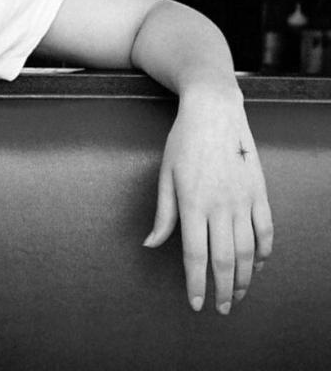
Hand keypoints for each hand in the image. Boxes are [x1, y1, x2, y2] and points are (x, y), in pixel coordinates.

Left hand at [142, 88, 273, 313]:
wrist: (214, 111)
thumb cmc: (183, 141)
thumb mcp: (165, 174)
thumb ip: (162, 214)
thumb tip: (151, 244)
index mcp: (192, 203)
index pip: (195, 255)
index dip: (196, 283)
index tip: (195, 303)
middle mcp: (220, 206)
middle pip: (224, 260)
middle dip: (222, 289)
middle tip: (220, 308)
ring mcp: (243, 200)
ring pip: (248, 251)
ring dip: (243, 278)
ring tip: (237, 294)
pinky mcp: (260, 192)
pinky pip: (266, 231)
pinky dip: (264, 253)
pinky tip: (256, 265)